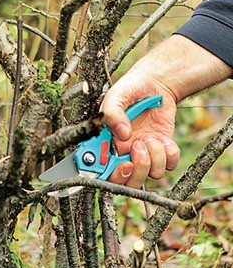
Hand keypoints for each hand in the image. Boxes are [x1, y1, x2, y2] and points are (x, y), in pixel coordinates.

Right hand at [100, 73, 179, 188]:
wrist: (156, 85)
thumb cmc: (130, 89)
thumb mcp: (116, 96)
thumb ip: (112, 114)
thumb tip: (122, 135)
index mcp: (104, 143)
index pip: (99, 171)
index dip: (106, 174)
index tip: (119, 163)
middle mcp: (121, 153)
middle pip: (125, 182)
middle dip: (135, 170)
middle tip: (137, 148)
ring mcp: (142, 155)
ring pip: (150, 175)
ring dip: (153, 157)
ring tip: (150, 137)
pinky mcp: (162, 152)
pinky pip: (169, 165)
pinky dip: (169, 153)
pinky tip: (162, 138)